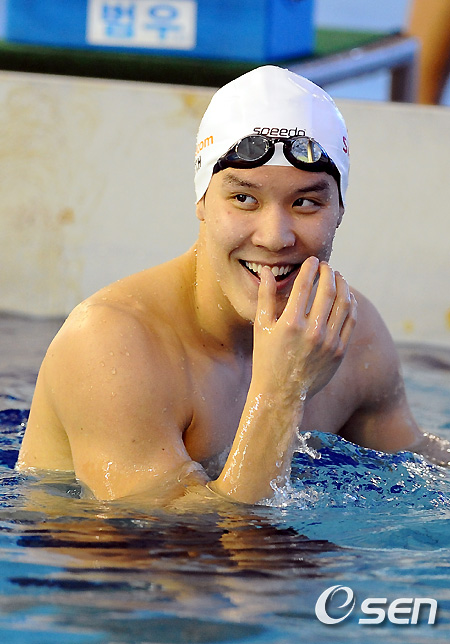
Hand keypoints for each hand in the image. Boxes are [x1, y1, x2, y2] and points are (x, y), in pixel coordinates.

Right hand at [252, 257, 356, 401]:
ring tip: (338, 277)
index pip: (304, 285)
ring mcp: (328, 342)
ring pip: (343, 304)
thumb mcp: (261, 328)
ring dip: (342, 285)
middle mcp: (312, 331)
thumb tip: (265, 272)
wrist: (281, 394)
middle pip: (327, 291)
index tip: (312, 260)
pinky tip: (346, 296)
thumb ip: (265, 298)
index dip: (310, 268)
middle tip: (326, 265)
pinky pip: (350, 321)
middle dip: (328, 273)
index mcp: (290, 323)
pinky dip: (350, 305)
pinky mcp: (339, 351)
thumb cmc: (266, 359)